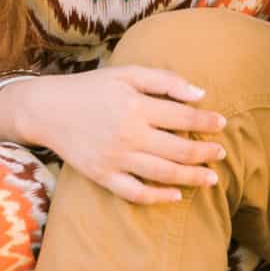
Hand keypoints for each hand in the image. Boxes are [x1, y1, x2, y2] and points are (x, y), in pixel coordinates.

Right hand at [17, 66, 227, 204]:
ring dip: (191, 177)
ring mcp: (115, 158)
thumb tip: (200, 94)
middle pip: (178, 149)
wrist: (47, 110)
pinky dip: (158, 197)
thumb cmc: (91, 88)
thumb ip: (164, 80)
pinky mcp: (102, 176)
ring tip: (211, 178)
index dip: (206, 121)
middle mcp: (128, 134)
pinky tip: (176, 195)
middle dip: (205, 152)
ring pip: (163, 173)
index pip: (182, 116)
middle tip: (221, 154)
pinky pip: (135, 193)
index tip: (222, 123)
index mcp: (136, 105)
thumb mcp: (126, 73)